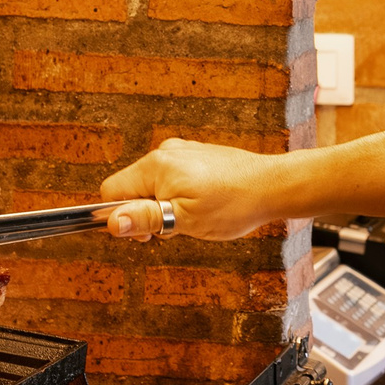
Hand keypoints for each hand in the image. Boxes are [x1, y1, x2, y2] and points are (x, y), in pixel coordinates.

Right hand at [101, 139, 288, 241]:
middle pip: (133, 189)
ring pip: (154, 187)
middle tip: (178, 226)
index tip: (147, 233)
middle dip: (149, 212)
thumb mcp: (184, 219)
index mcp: (156, 166)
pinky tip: (205, 204)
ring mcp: (182, 152)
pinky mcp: (197, 156)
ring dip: (166, 206)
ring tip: (196, 215)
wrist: (273, 186)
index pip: (112, 191)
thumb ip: (145, 218)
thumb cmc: (234, 204)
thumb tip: (111, 222)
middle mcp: (165, 152)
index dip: (123, 217)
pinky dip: (181, 196)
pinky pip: (174, 179)